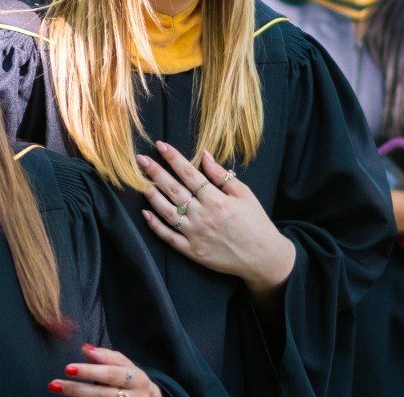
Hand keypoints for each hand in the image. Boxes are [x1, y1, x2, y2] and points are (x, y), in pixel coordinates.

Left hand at [49, 344, 160, 396]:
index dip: (90, 371)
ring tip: (57, 390)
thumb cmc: (133, 382)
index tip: (68, 368)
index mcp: (137, 378)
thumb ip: (106, 357)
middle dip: (77, 389)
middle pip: (103, 393)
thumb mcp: (126, 367)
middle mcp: (135, 396)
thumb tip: (85, 348)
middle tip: (55, 384)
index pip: (111, 373)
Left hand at [139, 142, 295, 296]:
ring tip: (141, 183)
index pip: (189, 173)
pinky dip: (155, 226)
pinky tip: (146, 213)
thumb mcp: (244, 194)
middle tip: (140, 160)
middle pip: (173, 189)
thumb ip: (222, 175)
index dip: (173, 158)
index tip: (160, 146)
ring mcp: (195, 234)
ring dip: (152, 196)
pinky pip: (169, 237)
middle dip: (155, 172)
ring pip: (167, 211)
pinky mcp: (192, 251)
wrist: (263, 257)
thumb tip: (204, 155)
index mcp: (216, 199)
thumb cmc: (256, 222)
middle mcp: (202, 215)